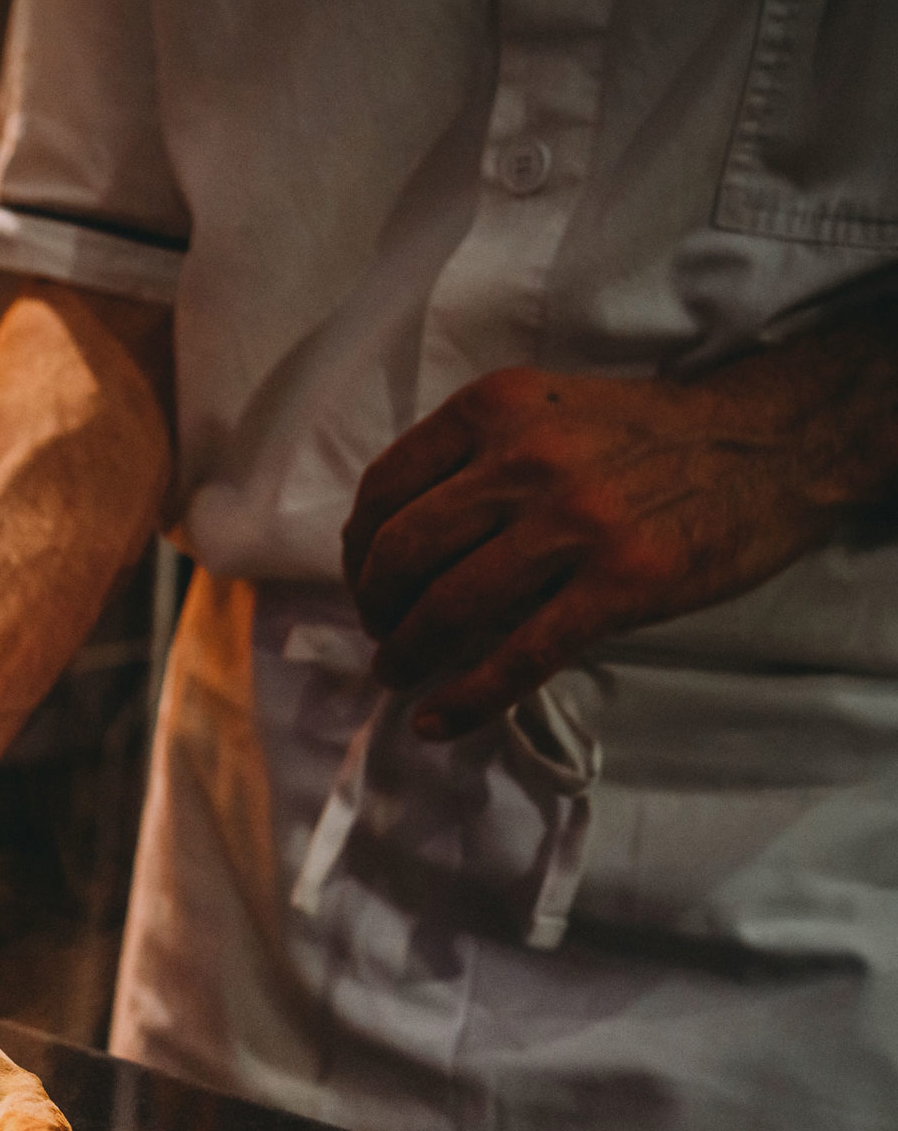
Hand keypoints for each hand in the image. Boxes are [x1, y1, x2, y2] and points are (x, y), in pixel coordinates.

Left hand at [342, 365, 866, 738]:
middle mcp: (523, 458)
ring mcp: (573, 521)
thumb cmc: (648, 436)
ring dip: (408, 655)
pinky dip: (468, 698)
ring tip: (400, 675)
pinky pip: (521, 655)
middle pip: (402, 553)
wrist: (772, 442)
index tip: (366, 583)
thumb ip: (475, 459)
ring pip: (449, 607)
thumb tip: (393, 540)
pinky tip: (440, 720)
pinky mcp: (622, 582)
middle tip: (384, 635)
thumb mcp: (547, 413)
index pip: (385, 490)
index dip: (359, 552)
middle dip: (375, 608)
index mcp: (495, 409)